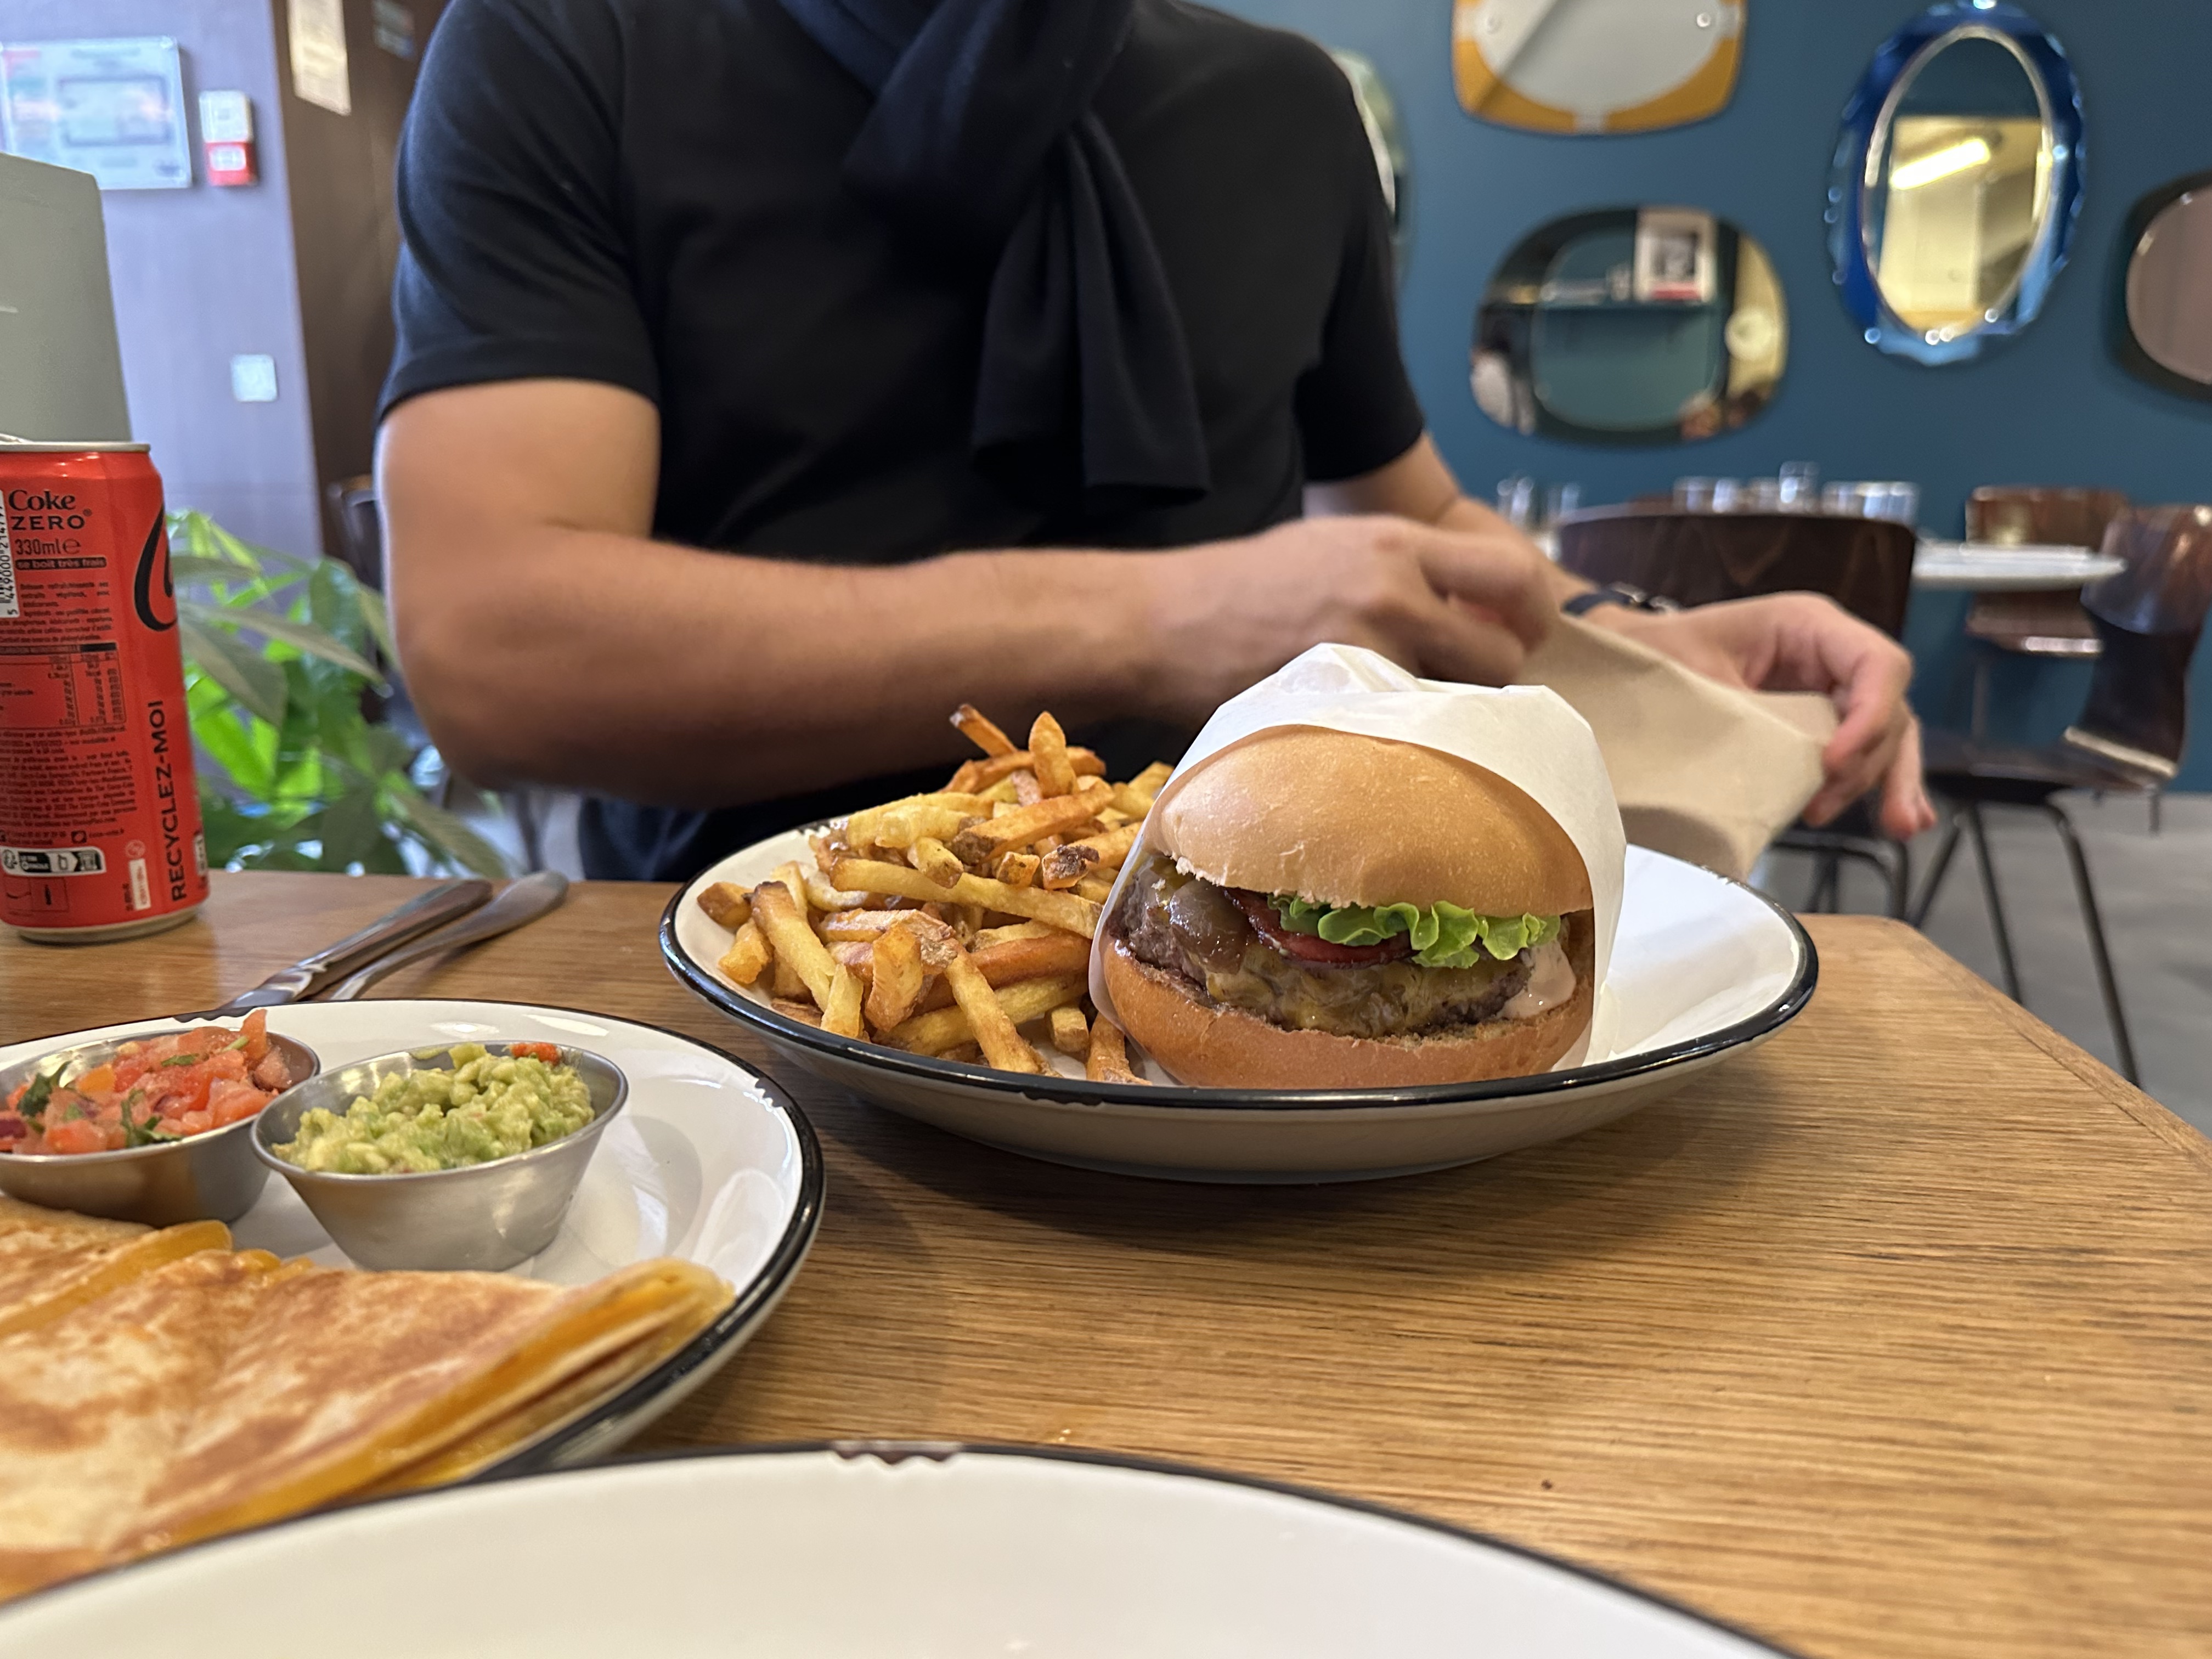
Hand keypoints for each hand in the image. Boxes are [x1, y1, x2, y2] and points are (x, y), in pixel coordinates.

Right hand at [1137, 515, 1555, 720]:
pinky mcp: (1339, 706)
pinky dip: (1406, 745)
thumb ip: (1407, 568)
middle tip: (1467, 692)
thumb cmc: (1242, 587)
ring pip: (1462, 705)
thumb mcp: (1334, 546)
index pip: (1514, 572)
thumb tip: (1475, 604)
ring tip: (1413, 716)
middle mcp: (1394, 593)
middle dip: (1497, 681)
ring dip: (1454, 719)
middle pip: (1504, 653)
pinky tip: (1376, 740)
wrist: (1161, 622)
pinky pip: (1409, 737)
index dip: (1532, 615)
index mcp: (1397, 545)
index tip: (1519, 636)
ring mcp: (1368, 653)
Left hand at [1591, 593, 1935, 839]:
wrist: (1636, 656)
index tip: (1833, 762)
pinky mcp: (1819, 723)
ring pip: (1885, 734)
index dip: (1871, 714)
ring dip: (1888, 781)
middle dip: (1875, 760)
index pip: (1875, 664)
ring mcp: (1829, 688)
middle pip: (1888, 705)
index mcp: (1807, 625)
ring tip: (1895, 825)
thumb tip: (1768, 765)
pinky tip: (1901, 818)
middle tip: (1830, 802)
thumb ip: (1739, 712)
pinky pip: (1862, 752)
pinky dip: (1877, 784)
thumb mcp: (1693, 673)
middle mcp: (1829, 654)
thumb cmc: (1661, 651)